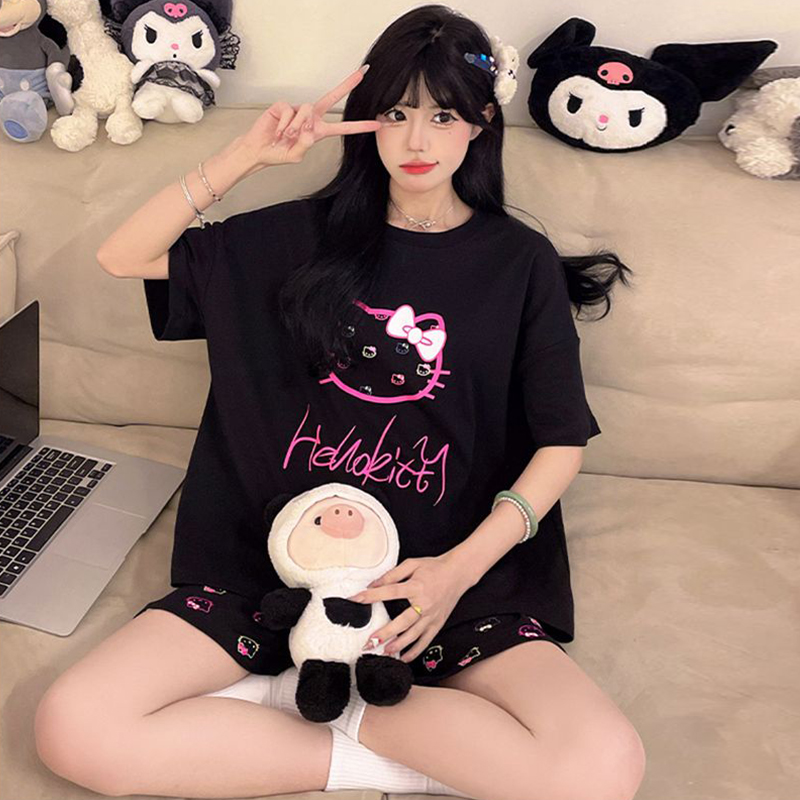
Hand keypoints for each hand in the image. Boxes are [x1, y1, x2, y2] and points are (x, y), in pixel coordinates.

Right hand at [240, 65, 383, 168]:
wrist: (258, 149)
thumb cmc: (277, 153)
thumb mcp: (295, 156)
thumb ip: (305, 145)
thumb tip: (308, 130)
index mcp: (318, 131)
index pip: (342, 128)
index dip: (359, 126)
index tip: (376, 124)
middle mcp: (311, 118)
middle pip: (332, 98)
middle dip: (347, 85)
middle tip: (362, 73)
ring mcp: (298, 110)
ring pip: (306, 110)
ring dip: (295, 126)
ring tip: (286, 136)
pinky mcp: (284, 106)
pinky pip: (289, 112)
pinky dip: (283, 124)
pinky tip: (277, 131)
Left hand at [348, 555, 471, 663]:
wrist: (458, 573)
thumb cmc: (434, 567)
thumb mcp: (412, 564)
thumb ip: (392, 574)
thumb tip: (373, 584)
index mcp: (416, 587)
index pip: (390, 592)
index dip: (371, 596)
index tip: (355, 599)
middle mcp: (424, 604)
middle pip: (402, 621)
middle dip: (385, 633)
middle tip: (370, 642)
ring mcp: (432, 616)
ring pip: (414, 635)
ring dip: (398, 645)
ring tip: (384, 652)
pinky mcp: (437, 624)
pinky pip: (426, 641)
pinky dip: (415, 651)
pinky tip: (404, 658)